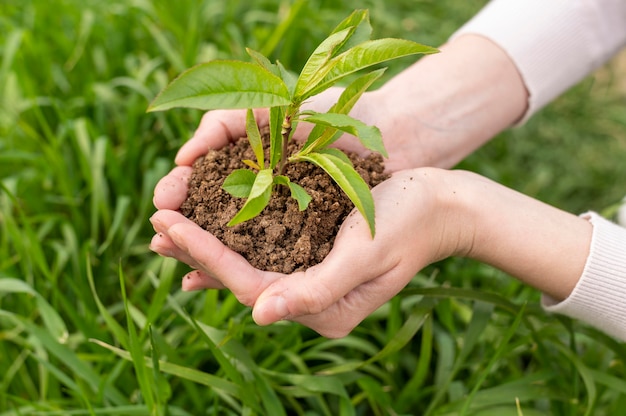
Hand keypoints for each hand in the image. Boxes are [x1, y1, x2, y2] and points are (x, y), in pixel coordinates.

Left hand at [151, 168, 467, 336]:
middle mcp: (311, 300)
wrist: (441, 205)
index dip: (206, 254)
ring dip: (207, 242)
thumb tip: (258, 316)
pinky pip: (263, 249)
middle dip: (196, 249)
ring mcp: (311, 279)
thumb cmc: (408, 224)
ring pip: (247, 263)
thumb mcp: (364, 255)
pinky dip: (233, 234)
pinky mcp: (312, 256)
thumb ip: (316, 290)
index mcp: (322, 308)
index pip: (250, 284)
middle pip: (240, 278)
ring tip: (168, 222)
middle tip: (154, 221)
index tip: (168, 223)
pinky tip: (207, 224)